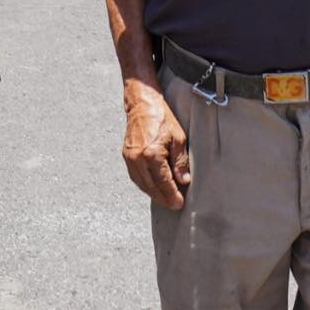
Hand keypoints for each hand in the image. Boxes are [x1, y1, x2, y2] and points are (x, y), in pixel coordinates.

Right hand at [121, 85, 190, 209]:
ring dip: (154, 194)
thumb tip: (183, 180)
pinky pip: (135, 177)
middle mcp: (138, 158)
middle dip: (163, 198)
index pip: (164, 182)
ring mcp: (130, 158)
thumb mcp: (178, 138)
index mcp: (152, 154)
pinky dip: (145, 185)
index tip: (179, 203)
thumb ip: (180, 161)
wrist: (142, 104)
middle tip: (174, 205)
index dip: (172, 195)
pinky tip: (153, 187)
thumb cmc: (161, 117)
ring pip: (142, 184)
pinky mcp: (126, 156)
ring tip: (165, 198)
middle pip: (151, 187)